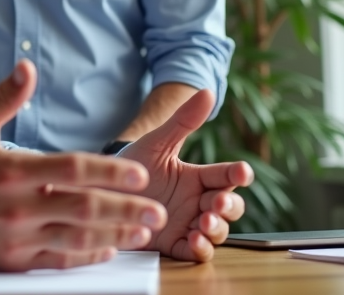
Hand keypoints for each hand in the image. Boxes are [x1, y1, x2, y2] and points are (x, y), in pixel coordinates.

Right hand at [0, 60, 166, 271]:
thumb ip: (6, 96)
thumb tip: (27, 66)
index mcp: (13, 170)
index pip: (73, 169)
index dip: (110, 172)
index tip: (140, 174)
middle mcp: (18, 206)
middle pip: (84, 208)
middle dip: (126, 210)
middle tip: (157, 212)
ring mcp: (17, 236)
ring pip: (77, 238)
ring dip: (114, 235)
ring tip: (143, 232)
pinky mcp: (13, 259)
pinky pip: (59, 260)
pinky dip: (87, 255)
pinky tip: (108, 249)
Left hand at [118, 89, 252, 261]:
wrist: (100, 191)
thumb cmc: (131, 165)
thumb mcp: (157, 142)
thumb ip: (183, 121)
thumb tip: (208, 92)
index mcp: (198, 177)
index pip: (226, 175)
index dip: (238, 174)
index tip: (242, 172)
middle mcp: (197, 201)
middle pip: (230, 207)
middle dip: (230, 206)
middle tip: (218, 203)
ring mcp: (188, 224)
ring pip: (217, 231)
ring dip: (217, 228)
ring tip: (205, 222)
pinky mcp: (174, 244)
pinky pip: (195, 252)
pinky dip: (200, 249)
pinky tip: (194, 240)